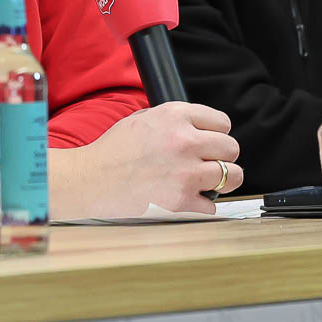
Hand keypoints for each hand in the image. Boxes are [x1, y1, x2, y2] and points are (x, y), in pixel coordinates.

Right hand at [48, 101, 242, 217]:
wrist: (89, 180)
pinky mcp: (181, 201)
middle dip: (221, 157)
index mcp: (174, 116)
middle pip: (231, 148)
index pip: (222, 122)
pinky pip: (211, 205)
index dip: (216, 134)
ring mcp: (185, 172)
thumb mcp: (141, 119)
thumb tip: (199, 129)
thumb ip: (173, 120)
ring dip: (222, 180)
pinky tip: (185, 200)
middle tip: (207, 163)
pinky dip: (200, 205)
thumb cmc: (111, 152)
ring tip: (206, 182)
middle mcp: (184, 141)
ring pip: (232, 175)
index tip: (209, 143)